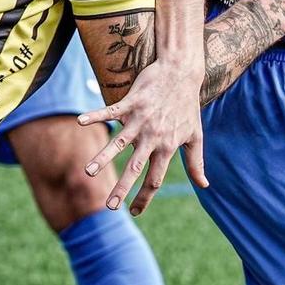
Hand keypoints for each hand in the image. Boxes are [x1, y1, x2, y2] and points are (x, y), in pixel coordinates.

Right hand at [79, 58, 204, 216]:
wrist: (182, 72)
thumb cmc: (188, 106)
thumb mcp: (196, 136)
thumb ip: (196, 163)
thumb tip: (204, 186)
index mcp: (168, 147)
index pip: (155, 179)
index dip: (144, 197)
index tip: (133, 212)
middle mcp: (153, 137)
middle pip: (136, 167)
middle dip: (123, 187)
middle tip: (110, 206)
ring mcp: (141, 120)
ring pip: (120, 143)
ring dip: (104, 158)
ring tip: (88, 172)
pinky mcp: (132, 102)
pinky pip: (111, 112)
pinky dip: (96, 116)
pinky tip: (81, 121)